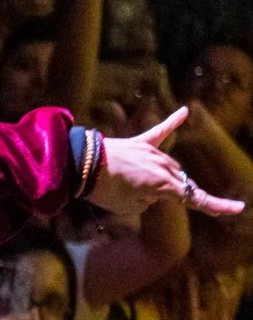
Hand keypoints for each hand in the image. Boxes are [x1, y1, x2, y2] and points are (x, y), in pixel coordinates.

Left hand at [95, 108, 246, 217]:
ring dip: (158, 177)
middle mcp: (165, 167)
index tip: (237, 209)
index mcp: (164, 186)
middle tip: (145, 198)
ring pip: (168, 167)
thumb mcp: (127, 206)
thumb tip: (150, 190)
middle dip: (171, 193)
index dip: (216, 206)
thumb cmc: (104, 190)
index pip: (195, 198)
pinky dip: (172, 122)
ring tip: (128, 183)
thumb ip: (146, 200)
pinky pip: (160, 132)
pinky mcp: (140, 142)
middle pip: (179, 182)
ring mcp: (154, 153)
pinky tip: (185, 111)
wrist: (83, 166)